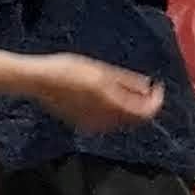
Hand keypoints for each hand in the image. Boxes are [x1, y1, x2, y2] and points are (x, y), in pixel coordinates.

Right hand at [27, 56, 166, 135]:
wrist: (37, 80)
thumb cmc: (67, 69)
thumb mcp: (101, 70)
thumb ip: (127, 81)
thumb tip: (148, 87)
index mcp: (110, 103)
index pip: (145, 112)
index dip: (156, 101)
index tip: (157, 88)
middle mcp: (104, 119)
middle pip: (135, 119)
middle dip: (144, 104)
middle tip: (145, 88)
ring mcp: (93, 125)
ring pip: (122, 122)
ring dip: (130, 108)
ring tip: (126, 90)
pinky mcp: (83, 125)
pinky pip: (107, 122)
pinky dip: (115, 112)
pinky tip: (107, 98)